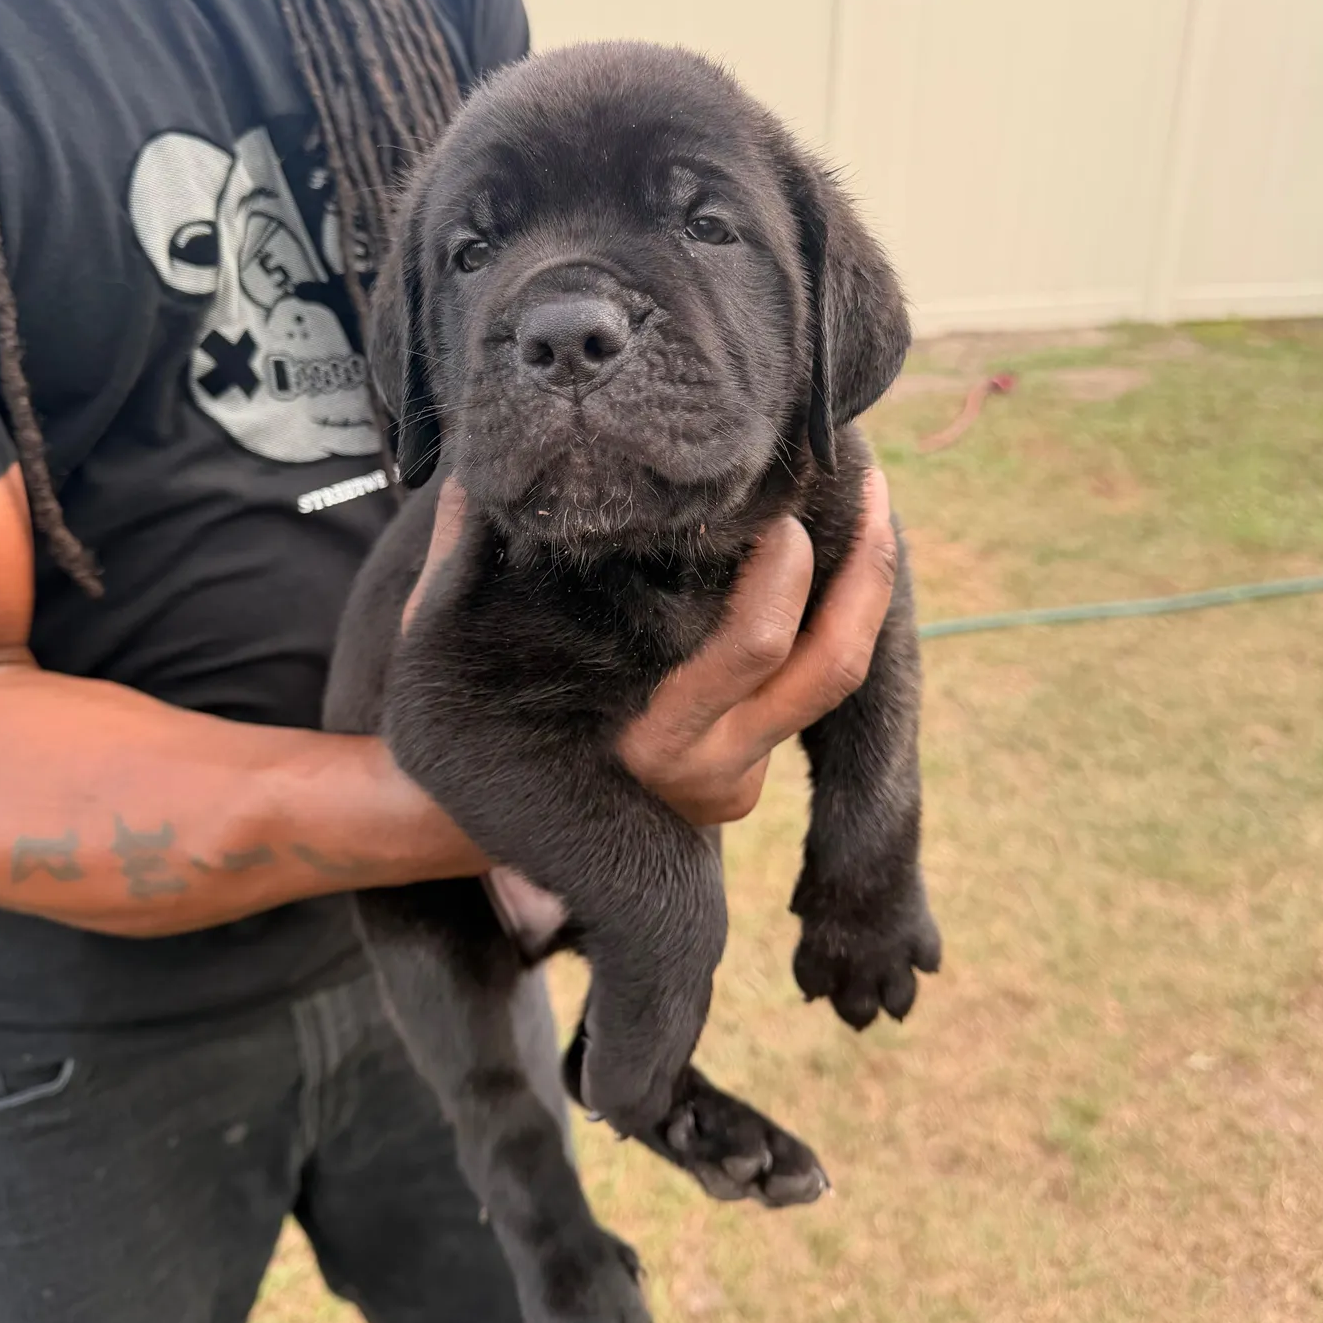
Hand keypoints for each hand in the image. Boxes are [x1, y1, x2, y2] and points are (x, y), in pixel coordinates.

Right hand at [404, 473, 898, 830]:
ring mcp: (737, 782)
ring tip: (868, 512)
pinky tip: (818, 568)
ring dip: (860, 596)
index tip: (779, 502)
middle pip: (833, 666)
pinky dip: (817, 629)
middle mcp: (711, 767)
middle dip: (868, 573)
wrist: (487, 840)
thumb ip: (459, 569)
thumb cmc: (469, 736)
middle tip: (874, 486)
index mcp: (652, 741)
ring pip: (831, 683)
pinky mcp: (745, 786)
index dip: (785, 570)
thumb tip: (468, 482)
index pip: (756, 646)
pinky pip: (801, 701)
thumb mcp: (448, 657)